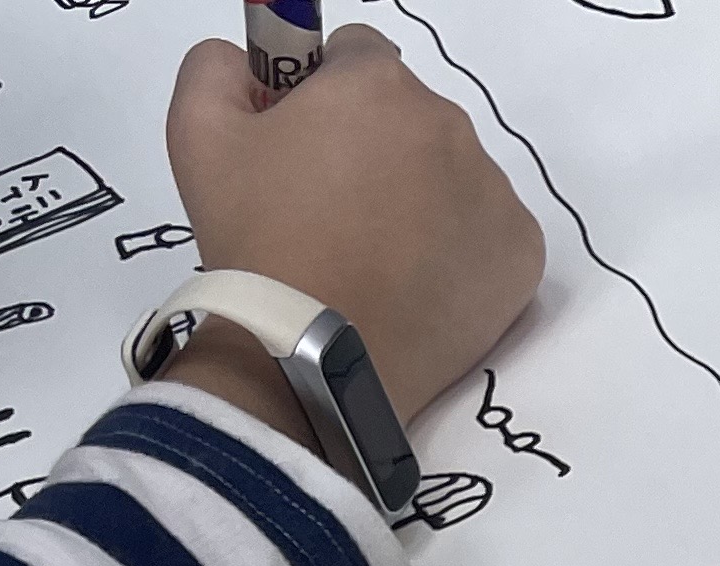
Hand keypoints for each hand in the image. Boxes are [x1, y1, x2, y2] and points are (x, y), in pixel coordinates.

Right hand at [156, 25, 544, 435]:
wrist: (313, 356)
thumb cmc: (257, 241)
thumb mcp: (198, 132)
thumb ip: (217, 66)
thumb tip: (247, 60)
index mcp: (379, 86)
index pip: (359, 54)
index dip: (326, 91)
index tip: (307, 142)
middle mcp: (451, 127)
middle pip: (411, 116)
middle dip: (376, 145)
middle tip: (333, 211)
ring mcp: (495, 194)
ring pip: (452, 174)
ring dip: (420, 195)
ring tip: (372, 255)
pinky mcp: (521, 257)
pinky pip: (488, 232)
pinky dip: (458, 249)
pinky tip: (414, 281)